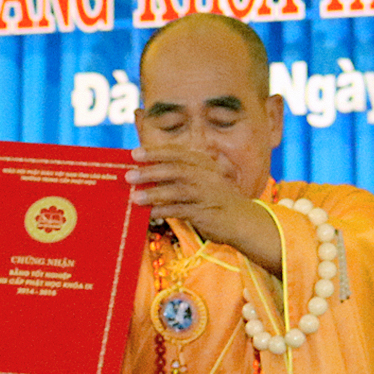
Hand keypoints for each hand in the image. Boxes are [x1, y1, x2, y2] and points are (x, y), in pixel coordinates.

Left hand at [126, 148, 282, 270]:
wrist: (244, 221)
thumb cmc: (218, 200)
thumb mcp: (204, 180)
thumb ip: (182, 175)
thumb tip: (150, 174)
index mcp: (204, 163)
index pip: (177, 153)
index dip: (155, 152)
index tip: (135, 153)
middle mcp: (206, 175)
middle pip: (174, 169)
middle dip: (150, 171)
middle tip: (129, 175)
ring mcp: (206, 194)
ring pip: (176, 190)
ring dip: (154, 193)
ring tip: (134, 197)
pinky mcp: (205, 212)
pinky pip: (180, 210)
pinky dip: (164, 211)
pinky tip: (150, 213)